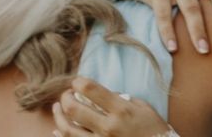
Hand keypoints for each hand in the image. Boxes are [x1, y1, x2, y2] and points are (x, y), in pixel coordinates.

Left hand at [53, 77, 169, 136]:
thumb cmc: (153, 129)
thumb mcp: (142, 107)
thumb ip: (121, 99)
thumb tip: (101, 94)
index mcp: (121, 110)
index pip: (91, 90)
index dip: (78, 82)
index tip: (77, 81)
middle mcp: (108, 126)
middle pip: (74, 108)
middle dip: (65, 97)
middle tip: (66, 93)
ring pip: (68, 129)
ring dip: (58, 116)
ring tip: (57, 107)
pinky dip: (62, 135)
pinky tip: (58, 128)